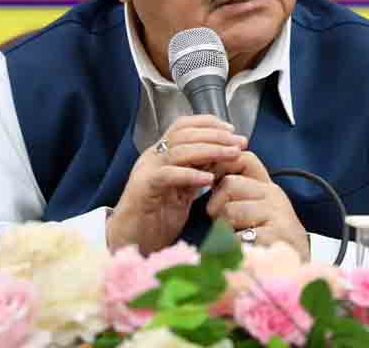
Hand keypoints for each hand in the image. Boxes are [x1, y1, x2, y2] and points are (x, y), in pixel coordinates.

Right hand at [107, 115, 246, 253]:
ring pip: (178, 150)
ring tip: (232, 155)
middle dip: (215, 136)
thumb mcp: (181, 193)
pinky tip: (208, 179)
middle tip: (239, 143)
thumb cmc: (155, 221)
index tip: (232, 131)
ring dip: (209, 150)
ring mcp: (146, 171)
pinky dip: (189, 174)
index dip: (208, 124)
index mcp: (160, 155)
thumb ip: (196, 174)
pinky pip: (167, 175)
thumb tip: (221, 160)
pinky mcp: (143, 188)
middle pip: (184, 133)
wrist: (129, 243)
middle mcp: (152, 158)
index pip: (183, 126)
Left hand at [206, 150, 308, 260]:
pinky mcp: (275, 236)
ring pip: (229, 210)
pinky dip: (231, 247)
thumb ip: (235, 193)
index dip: (221, 165)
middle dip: (217, 205)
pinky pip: (236, 236)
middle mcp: (274, 195)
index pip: (243, 159)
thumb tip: (204, 173)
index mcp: (267, 186)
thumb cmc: (268, 239)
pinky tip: (241, 252)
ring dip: (223, 228)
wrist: (296, 268)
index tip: (210, 183)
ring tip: (235, 238)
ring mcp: (276, 215)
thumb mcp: (254, 210)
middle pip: (229, 184)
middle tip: (221, 222)